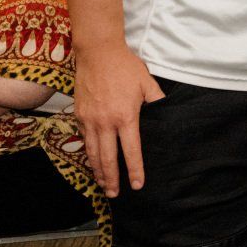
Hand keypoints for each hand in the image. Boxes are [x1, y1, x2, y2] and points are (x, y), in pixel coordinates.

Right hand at [74, 41, 163, 196]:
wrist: (97, 52)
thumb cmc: (125, 67)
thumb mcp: (147, 83)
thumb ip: (157, 101)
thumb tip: (167, 113)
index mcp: (126, 117)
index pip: (131, 151)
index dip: (134, 170)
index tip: (137, 185)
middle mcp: (105, 122)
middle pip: (107, 158)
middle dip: (112, 179)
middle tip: (115, 194)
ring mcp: (89, 119)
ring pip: (92, 152)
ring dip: (98, 171)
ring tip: (103, 184)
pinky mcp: (79, 114)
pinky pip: (84, 139)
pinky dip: (88, 154)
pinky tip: (93, 162)